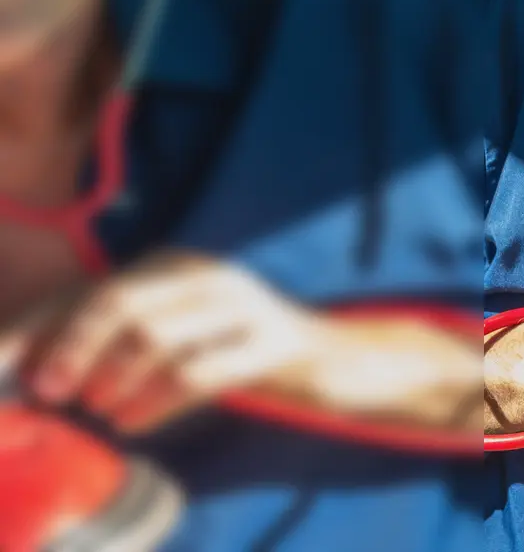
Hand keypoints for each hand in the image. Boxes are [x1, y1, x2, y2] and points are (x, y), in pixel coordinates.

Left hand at [0, 251, 322, 434]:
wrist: (326, 358)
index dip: (41, 326)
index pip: (92, 288)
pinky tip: (134, 423)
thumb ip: (114, 339)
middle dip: (73, 347)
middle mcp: (206, 275)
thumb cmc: (233, 350)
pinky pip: (198, 373)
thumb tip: (36, 366)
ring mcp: (243, 307)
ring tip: (99, 411)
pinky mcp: (269, 345)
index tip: (6, 367)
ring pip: (157, 336)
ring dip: (114, 379)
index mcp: (174, 266)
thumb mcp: (174, 331)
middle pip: (122, 302)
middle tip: (49, 392)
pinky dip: (154, 403)